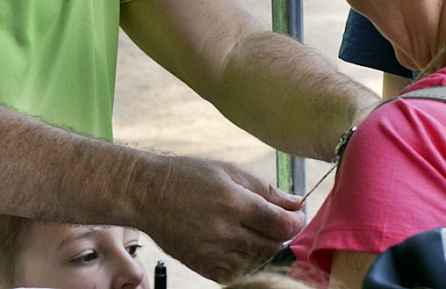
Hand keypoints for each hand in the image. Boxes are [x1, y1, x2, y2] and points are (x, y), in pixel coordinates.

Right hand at [138, 156, 303, 281]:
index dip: (296, 221)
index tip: (297, 215)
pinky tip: (240, 245)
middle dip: (282, 234)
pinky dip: (245, 262)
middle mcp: (224, 231)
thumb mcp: (231, 171)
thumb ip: (267, 190)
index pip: (280, 224)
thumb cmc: (189, 176)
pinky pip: (235, 273)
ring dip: (265, 249)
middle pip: (272, 245)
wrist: (148, 193)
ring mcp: (211, 252)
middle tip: (277, 221)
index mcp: (234, 203)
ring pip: (257, 261)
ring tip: (256, 230)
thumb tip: (297, 202)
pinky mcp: (201, 266)